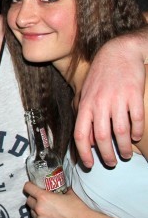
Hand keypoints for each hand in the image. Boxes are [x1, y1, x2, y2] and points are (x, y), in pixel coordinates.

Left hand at [24, 182, 85, 217]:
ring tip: (46, 210)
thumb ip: (59, 189)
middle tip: (40, 198)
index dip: (30, 186)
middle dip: (33, 198)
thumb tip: (59, 185)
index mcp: (43, 197)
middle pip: (28, 200)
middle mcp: (39, 209)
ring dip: (36, 210)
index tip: (33, 186)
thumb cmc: (79, 208)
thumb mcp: (69, 193)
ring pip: (31, 212)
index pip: (27, 188)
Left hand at [75, 35, 144, 166]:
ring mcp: (117, 99)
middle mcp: (99, 103)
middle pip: (102, 138)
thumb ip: (83, 114)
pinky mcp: (134, 95)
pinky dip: (136, 132)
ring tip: (126, 154)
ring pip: (121, 132)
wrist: (118, 52)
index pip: (80, 134)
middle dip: (107, 155)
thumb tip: (86, 138)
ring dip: (124, 147)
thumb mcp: (85, 93)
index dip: (83, 153)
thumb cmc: (100, 76)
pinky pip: (136, 119)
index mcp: (85, 105)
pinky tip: (136, 137)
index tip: (89, 165)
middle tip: (112, 163)